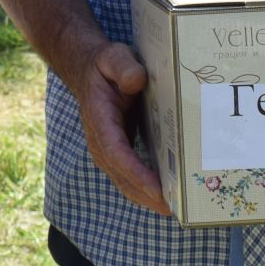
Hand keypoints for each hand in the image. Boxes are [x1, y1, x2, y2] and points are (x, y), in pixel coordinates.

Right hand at [68, 41, 168, 215]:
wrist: (88, 71)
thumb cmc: (105, 65)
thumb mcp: (113, 56)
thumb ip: (123, 66)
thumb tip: (136, 81)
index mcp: (99, 119)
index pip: (116, 152)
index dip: (135, 173)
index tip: (157, 188)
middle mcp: (101, 141)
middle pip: (122, 176)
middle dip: (147, 195)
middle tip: (175, 208)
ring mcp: (108, 150)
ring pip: (126, 182)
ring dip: (148, 198)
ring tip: (176, 208)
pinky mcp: (119, 152)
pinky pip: (131, 177)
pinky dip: (148, 189)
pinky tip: (170, 195)